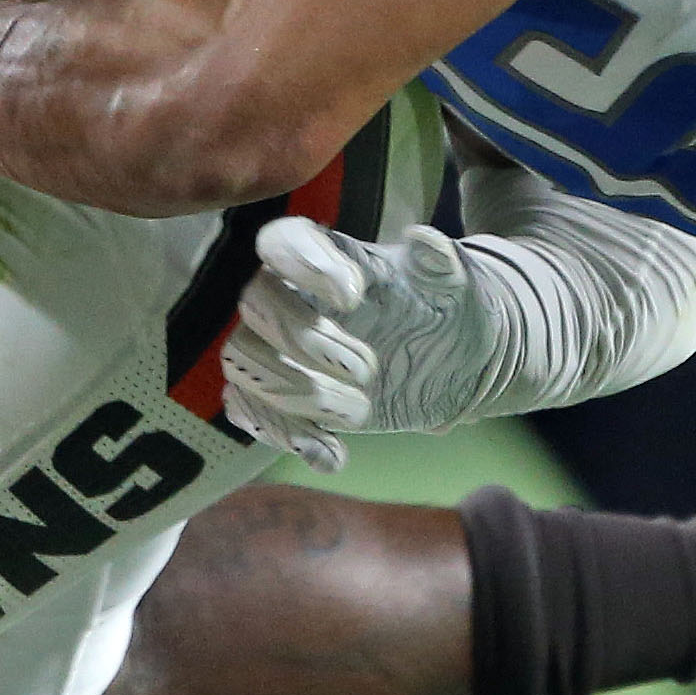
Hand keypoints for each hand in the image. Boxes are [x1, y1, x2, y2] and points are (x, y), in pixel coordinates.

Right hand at [219, 216, 496, 469]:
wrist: (451, 360)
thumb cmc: (445, 307)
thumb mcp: (454, 282)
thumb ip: (439, 261)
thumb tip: (423, 240)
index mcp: (324, 256)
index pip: (281, 241)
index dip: (303, 264)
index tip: (353, 294)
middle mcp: (289, 296)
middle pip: (253, 305)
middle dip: (304, 340)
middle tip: (370, 370)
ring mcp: (277, 349)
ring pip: (241, 361)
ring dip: (294, 394)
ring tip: (361, 412)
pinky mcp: (278, 396)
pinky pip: (247, 411)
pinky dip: (284, 435)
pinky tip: (334, 455)